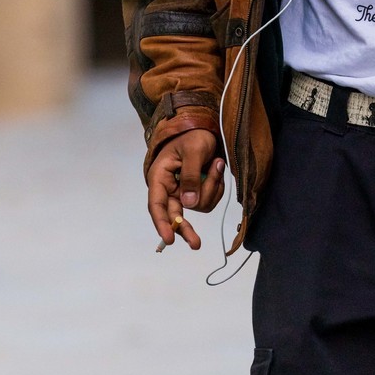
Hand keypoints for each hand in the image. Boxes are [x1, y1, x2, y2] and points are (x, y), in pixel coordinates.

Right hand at [146, 129, 223, 250]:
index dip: (162, 223)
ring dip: (212, 187)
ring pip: (199, 205)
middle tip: (196, 244)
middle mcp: (169, 188)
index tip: (169, 238)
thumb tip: (189, 204)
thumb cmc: (194, 136)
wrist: (205, 130)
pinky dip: (217, 187)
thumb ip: (191, 176)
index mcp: (160, 177)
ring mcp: (184, 191)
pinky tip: (217, 168)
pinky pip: (210, 199)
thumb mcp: (194, 151)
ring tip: (216, 164)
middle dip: (187, 229)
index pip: (157, 205)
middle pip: (176, 215)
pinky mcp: (198, 191)